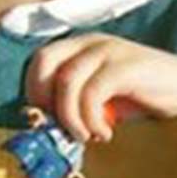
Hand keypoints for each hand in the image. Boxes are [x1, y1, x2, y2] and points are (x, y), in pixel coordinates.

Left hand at [24, 33, 176, 144]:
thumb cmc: (142, 94)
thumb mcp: (103, 96)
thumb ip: (76, 100)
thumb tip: (47, 123)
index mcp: (79, 46)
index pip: (40, 59)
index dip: (34, 89)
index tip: (43, 118)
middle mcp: (89, 42)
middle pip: (44, 60)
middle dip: (43, 97)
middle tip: (57, 125)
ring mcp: (107, 50)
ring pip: (66, 80)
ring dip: (69, 116)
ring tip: (86, 136)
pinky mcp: (124, 66)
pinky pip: (92, 92)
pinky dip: (90, 118)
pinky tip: (104, 132)